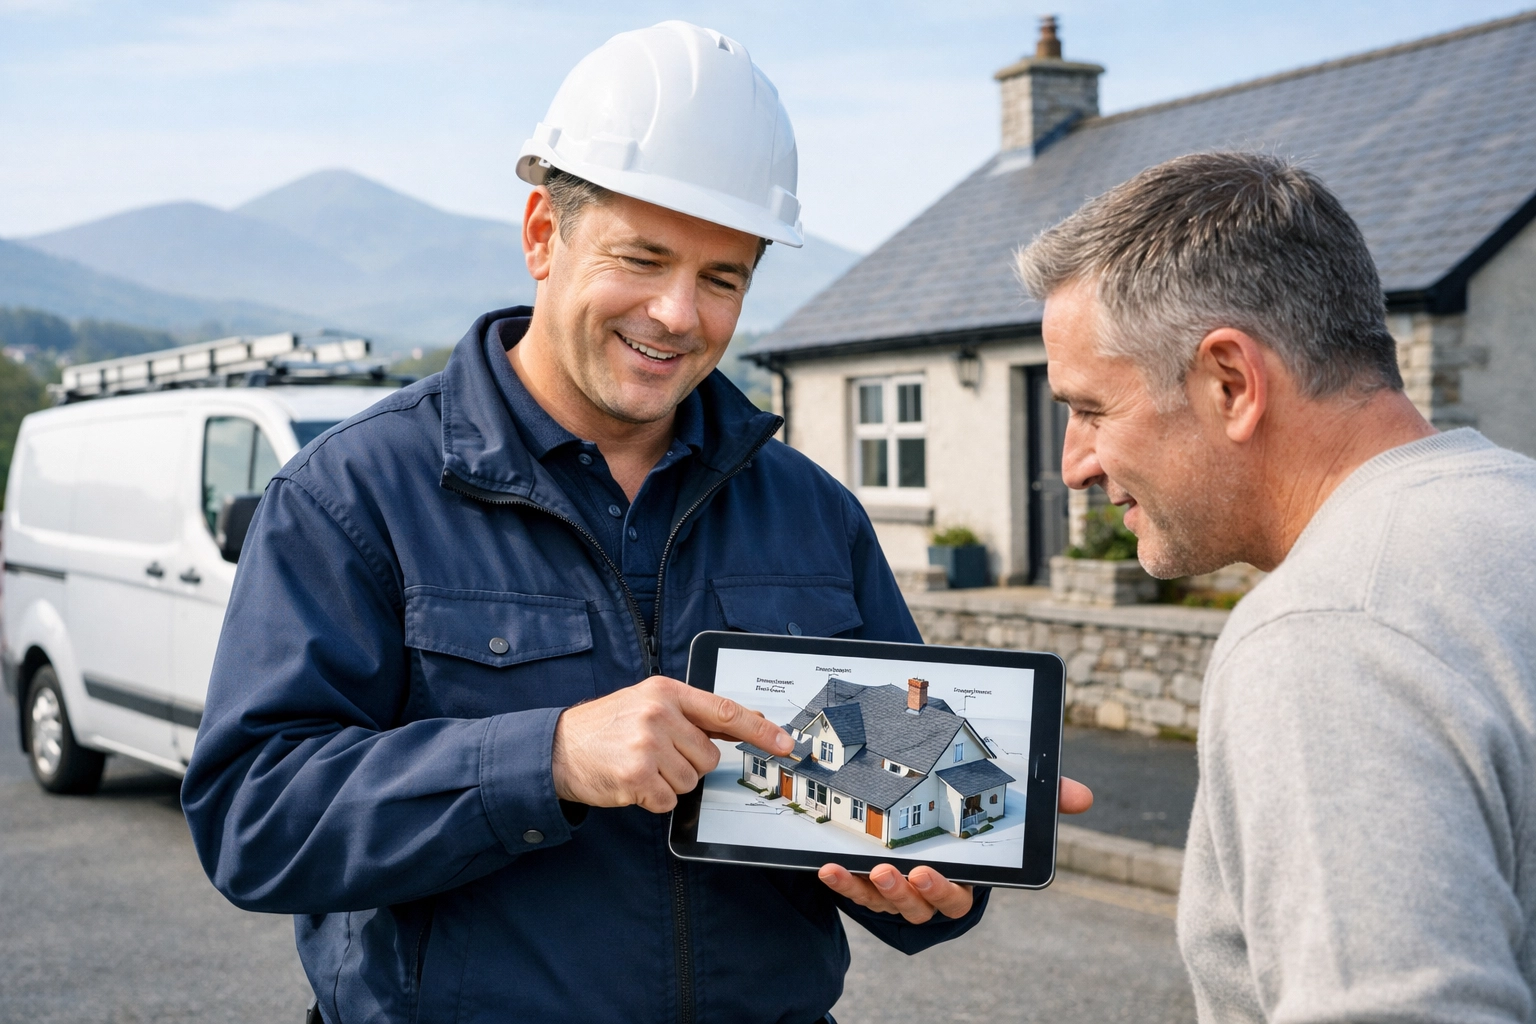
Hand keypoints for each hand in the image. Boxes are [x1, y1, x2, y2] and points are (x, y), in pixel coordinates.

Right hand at [551, 675, 792, 812]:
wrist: (557, 748)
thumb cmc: (606, 727)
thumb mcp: (648, 704)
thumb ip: (694, 714)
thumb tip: (748, 724)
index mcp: (666, 692)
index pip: (725, 711)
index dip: (760, 730)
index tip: (785, 743)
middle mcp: (659, 715)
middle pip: (709, 757)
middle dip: (688, 764)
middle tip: (656, 755)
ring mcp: (647, 746)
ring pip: (691, 781)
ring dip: (669, 782)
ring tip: (640, 766)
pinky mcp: (636, 776)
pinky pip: (669, 801)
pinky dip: (653, 799)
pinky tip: (632, 783)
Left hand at [818, 776, 1093, 921]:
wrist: (924, 813)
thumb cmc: (974, 820)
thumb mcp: (1007, 807)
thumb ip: (1042, 801)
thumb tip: (1083, 797)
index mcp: (963, 881)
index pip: (957, 898)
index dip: (943, 890)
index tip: (927, 871)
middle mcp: (928, 893)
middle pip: (920, 906)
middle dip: (908, 892)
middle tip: (896, 871)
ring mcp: (896, 892)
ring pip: (886, 902)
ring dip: (872, 889)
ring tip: (864, 867)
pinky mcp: (866, 884)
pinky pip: (853, 891)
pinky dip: (841, 882)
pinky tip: (827, 867)